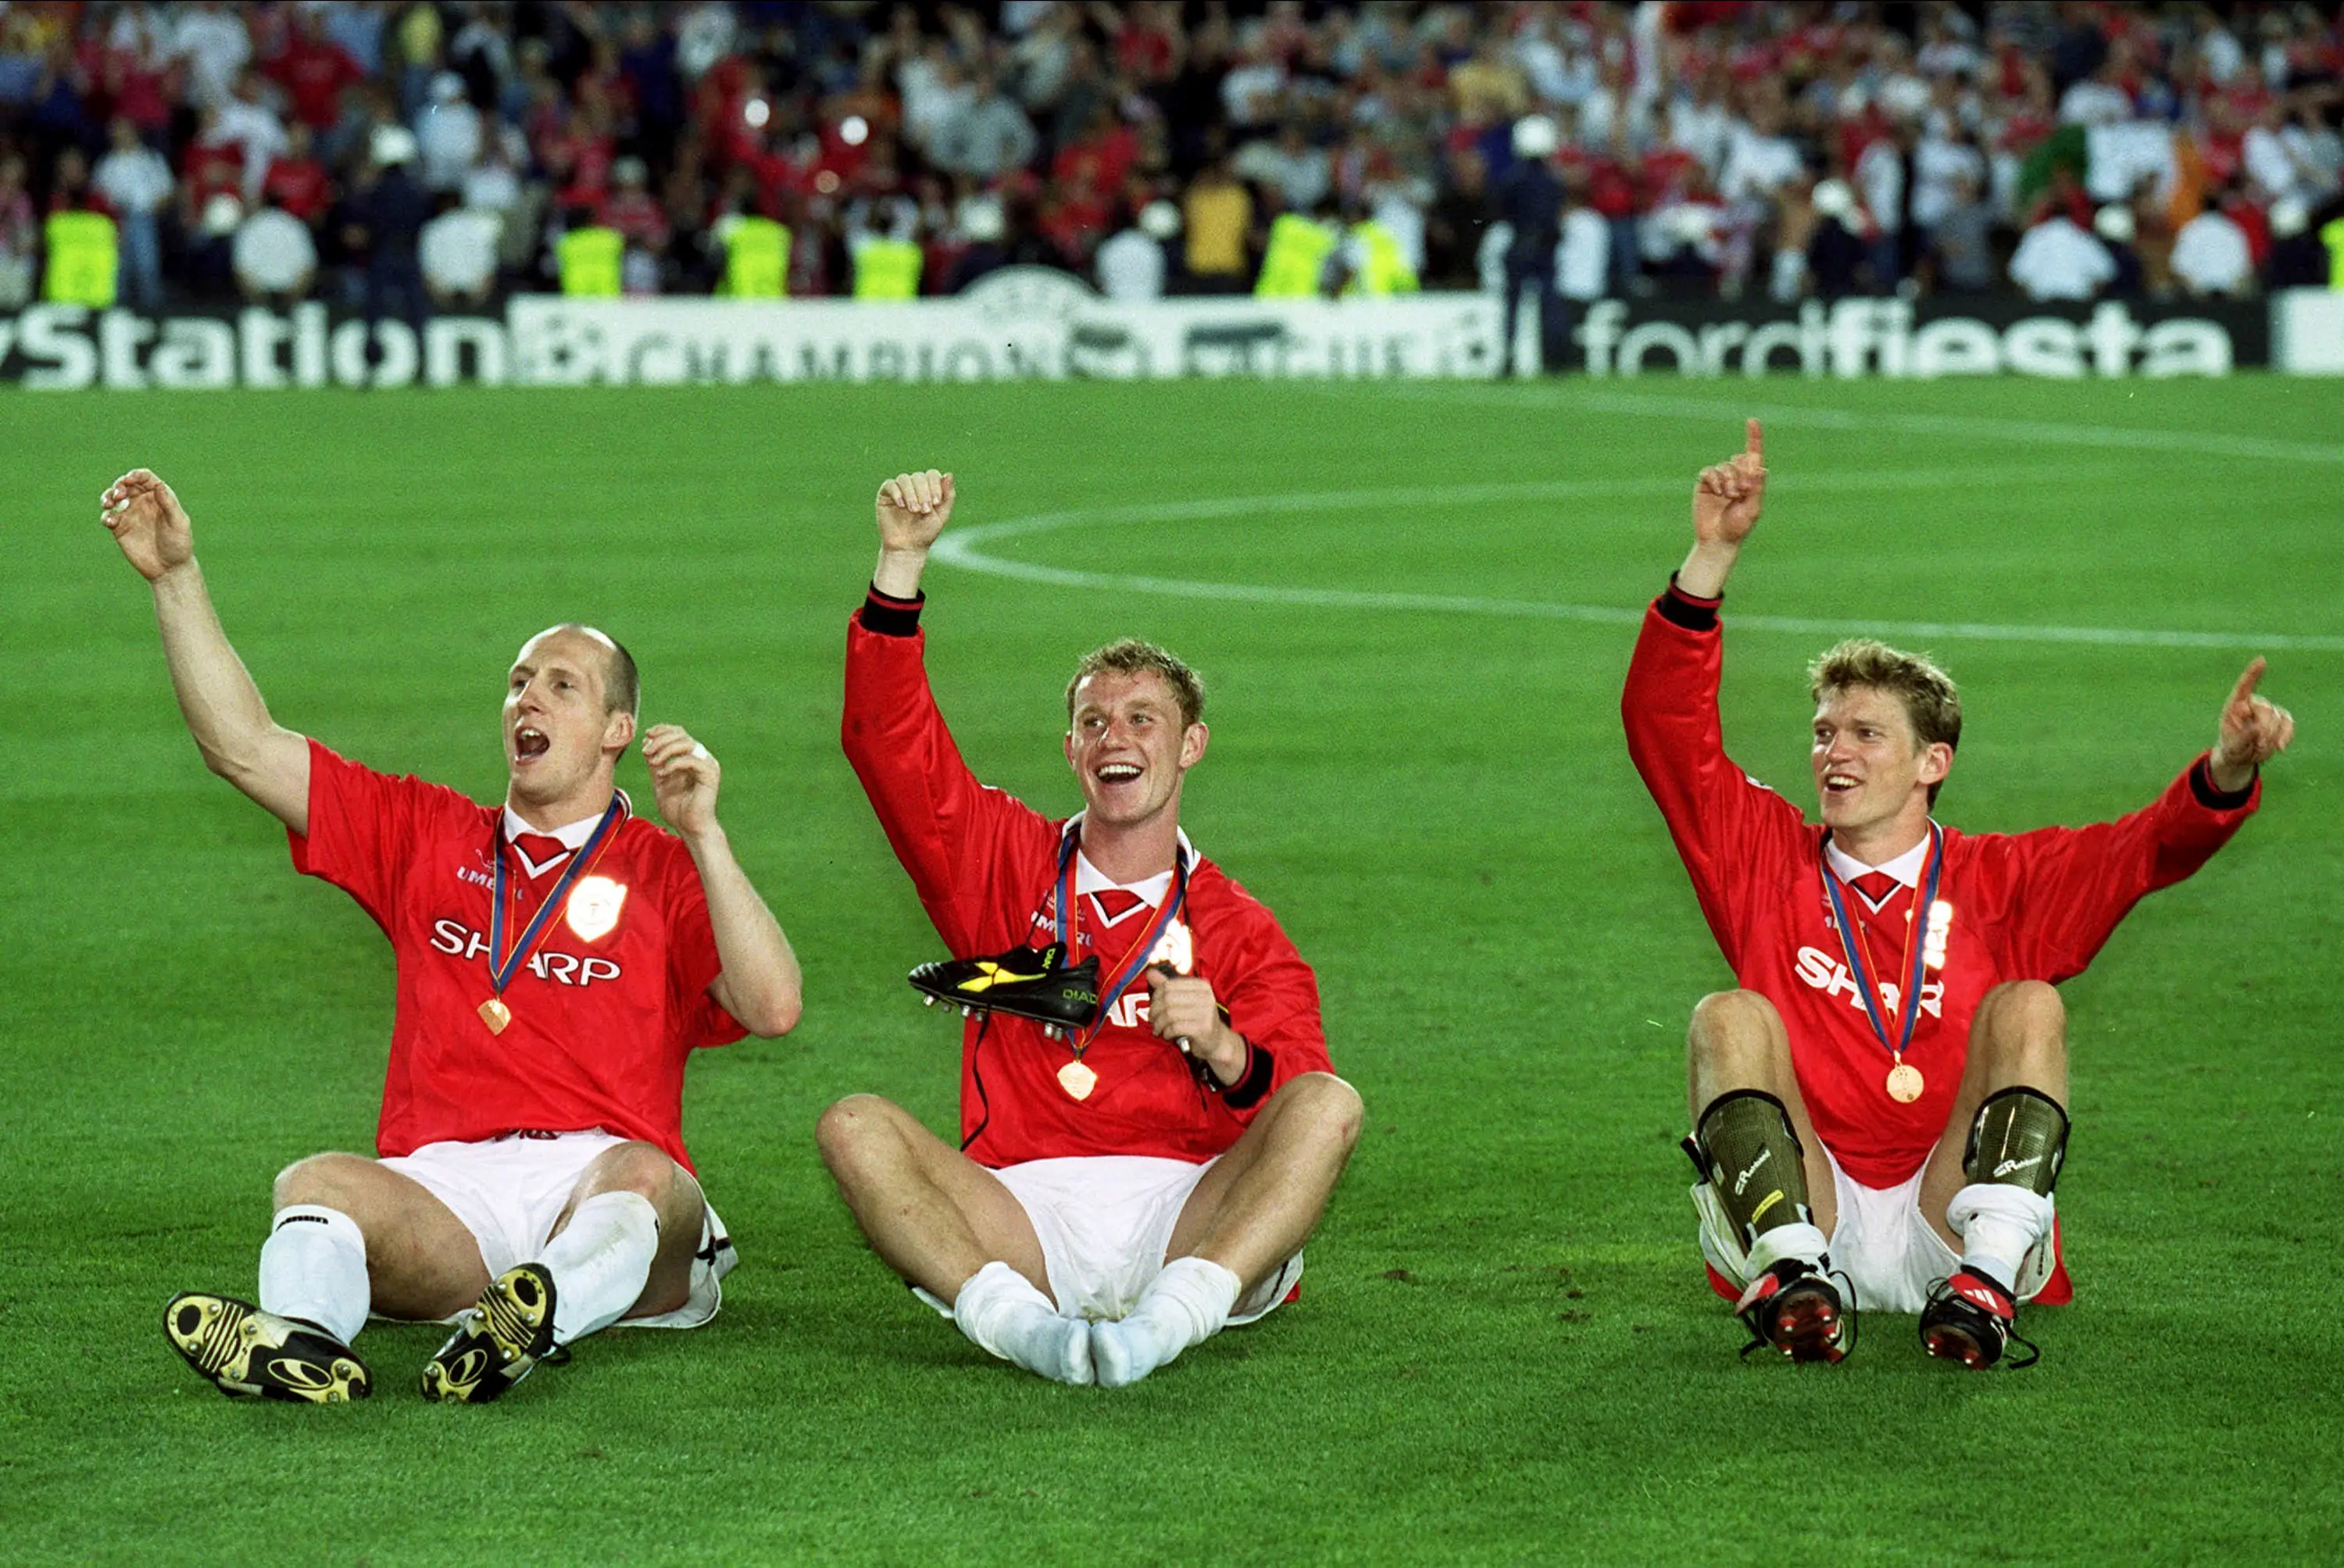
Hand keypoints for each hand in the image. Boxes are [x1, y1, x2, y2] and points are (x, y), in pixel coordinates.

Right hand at [101, 469, 193, 582]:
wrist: (169, 569)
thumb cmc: (179, 544)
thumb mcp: (178, 523)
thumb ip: (168, 504)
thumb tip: (159, 484)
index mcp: (159, 497)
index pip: (145, 478)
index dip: (136, 475)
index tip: (129, 479)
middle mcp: (143, 503)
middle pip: (126, 485)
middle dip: (119, 485)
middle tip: (119, 495)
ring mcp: (130, 514)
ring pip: (113, 498)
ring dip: (107, 496)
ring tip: (109, 503)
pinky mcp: (120, 528)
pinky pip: (108, 517)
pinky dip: (106, 516)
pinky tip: (111, 522)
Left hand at [643, 724, 721, 838]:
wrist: (690, 828)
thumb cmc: (678, 809)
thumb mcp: (660, 781)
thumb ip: (655, 763)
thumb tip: (647, 744)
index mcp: (692, 757)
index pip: (679, 733)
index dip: (662, 730)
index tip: (646, 735)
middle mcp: (702, 758)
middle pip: (682, 734)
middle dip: (660, 740)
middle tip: (646, 751)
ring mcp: (708, 765)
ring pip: (687, 743)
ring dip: (665, 749)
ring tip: (653, 762)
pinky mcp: (710, 774)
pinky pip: (690, 760)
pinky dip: (673, 764)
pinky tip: (662, 774)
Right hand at [875, 469, 955, 554]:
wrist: (907, 547)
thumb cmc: (926, 532)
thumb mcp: (942, 515)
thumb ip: (948, 495)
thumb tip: (949, 474)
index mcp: (928, 487)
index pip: (932, 475)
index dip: (935, 485)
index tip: (936, 503)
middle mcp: (914, 485)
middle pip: (919, 476)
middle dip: (923, 493)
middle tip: (924, 510)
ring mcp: (899, 488)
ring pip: (904, 479)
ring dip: (911, 493)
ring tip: (914, 510)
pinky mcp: (885, 494)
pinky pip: (890, 485)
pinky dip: (897, 493)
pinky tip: (901, 505)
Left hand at [1146, 964, 1245, 1082]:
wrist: (1217, 1041)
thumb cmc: (1197, 1020)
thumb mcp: (1183, 1001)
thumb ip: (1167, 987)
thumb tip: (1150, 973)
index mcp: (1201, 985)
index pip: (1169, 985)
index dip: (1155, 997)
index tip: (1153, 1008)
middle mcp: (1206, 996)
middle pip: (1168, 999)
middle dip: (1155, 1011)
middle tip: (1152, 1020)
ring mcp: (1206, 1012)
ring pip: (1170, 1014)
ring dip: (1159, 1024)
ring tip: (1157, 1030)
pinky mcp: (1204, 1028)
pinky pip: (1175, 1027)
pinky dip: (1167, 1032)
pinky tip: (1167, 1035)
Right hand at [1692, 419, 1765, 547]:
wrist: (1717, 539)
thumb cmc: (1738, 526)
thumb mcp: (1753, 508)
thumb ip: (1757, 487)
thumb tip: (1760, 466)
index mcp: (1752, 480)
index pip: (1753, 454)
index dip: (1754, 437)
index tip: (1752, 421)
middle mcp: (1736, 476)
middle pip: (1739, 460)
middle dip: (1741, 474)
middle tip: (1741, 492)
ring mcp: (1720, 479)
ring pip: (1724, 466)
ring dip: (1728, 481)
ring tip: (1729, 496)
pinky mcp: (1705, 483)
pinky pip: (1709, 471)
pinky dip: (1714, 480)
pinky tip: (1716, 493)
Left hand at [2209, 658, 2292, 792]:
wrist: (2241, 757)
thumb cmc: (2232, 747)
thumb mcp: (2232, 746)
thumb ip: (2242, 737)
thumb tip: (2258, 729)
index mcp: (2235, 705)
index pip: (2244, 686)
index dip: (2253, 673)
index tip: (2261, 660)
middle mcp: (2252, 704)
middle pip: (2266, 710)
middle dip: (2264, 731)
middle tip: (2257, 746)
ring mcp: (2268, 711)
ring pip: (2278, 718)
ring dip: (2271, 738)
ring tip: (2259, 749)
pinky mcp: (2280, 720)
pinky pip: (2288, 723)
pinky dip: (2286, 736)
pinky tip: (2281, 748)